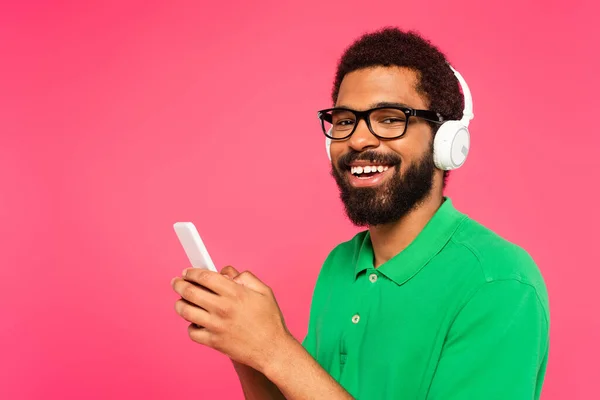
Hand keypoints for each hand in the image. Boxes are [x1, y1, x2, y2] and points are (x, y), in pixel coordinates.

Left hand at [171, 266, 291, 372]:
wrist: (272, 350)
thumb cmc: (270, 320)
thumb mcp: (264, 291)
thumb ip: (246, 277)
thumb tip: (227, 273)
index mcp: (235, 292)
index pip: (205, 276)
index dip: (192, 272)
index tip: (187, 272)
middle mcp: (223, 308)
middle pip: (190, 291)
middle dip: (179, 284)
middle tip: (176, 283)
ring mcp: (216, 326)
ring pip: (186, 311)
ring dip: (179, 303)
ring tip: (180, 301)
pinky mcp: (213, 342)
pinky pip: (192, 332)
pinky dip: (190, 326)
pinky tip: (195, 322)